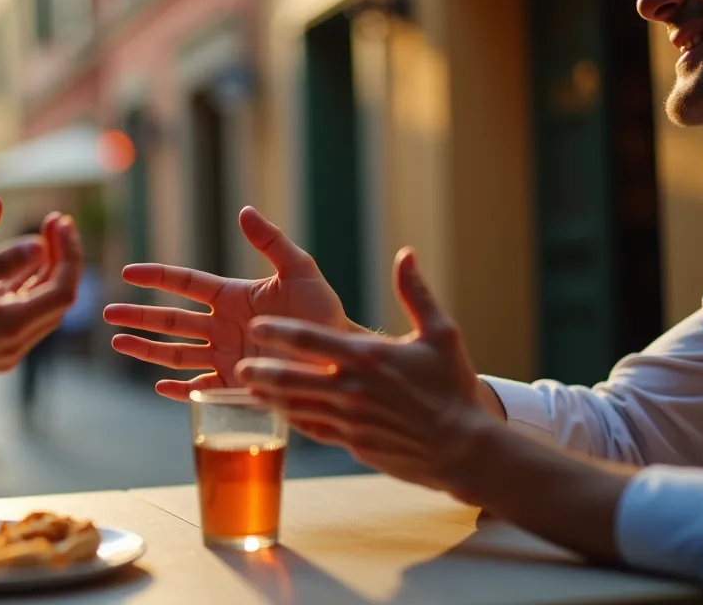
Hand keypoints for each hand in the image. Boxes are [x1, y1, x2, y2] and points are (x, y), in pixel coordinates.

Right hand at [0, 195, 63, 342]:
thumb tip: (37, 242)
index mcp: (11, 326)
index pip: (63, 289)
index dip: (68, 253)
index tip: (59, 221)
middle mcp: (18, 343)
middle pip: (59, 298)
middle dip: (62, 257)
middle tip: (56, 221)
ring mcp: (10, 351)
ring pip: (45, 307)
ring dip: (49, 272)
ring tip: (45, 237)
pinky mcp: (0, 352)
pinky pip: (27, 315)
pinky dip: (30, 288)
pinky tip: (25, 263)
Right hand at [103, 206, 358, 400]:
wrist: (340, 357)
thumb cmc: (323, 312)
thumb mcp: (300, 271)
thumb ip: (271, 242)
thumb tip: (244, 210)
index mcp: (231, 296)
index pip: (185, 283)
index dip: (157, 276)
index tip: (129, 272)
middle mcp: (221, 326)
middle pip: (170, 319)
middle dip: (139, 316)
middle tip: (107, 312)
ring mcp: (224, 356)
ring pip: (175, 353)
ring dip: (146, 348)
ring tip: (118, 342)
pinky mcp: (234, 386)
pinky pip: (199, 388)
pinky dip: (178, 389)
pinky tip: (158, 386)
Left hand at [235, 248, 492, 491]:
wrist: (464, 447)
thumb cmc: (452, 387)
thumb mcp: (441, 334)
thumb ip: (416, 293)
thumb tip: (406, 254)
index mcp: (369, 358)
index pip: (313, 342)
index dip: (280, 333)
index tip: (256, 325)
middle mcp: (353, 390)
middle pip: (293, 379)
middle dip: (262, 372)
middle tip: (238, 365)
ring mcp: (350, 421)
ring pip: (297, 407)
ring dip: (269, 398)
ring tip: (245, 388)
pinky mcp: (351, 444)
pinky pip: (312, 429)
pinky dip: (292, 420)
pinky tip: (276, 412)